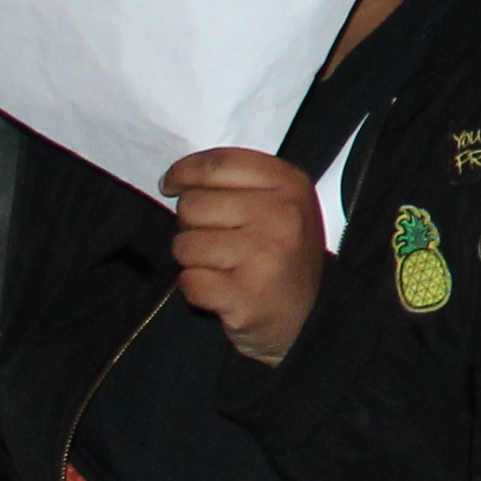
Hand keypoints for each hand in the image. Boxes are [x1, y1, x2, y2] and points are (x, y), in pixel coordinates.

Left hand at [165, 148, 325, 365]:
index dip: (184, 172)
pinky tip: (223, 291)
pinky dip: (197, 289)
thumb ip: (238, 184)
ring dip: (193, 260)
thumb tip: (173, 181)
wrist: (308, 316)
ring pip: (184, 245)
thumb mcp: (280, 204)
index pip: (218, 164)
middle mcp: (282, 215)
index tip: (171, 185)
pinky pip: (189, 282)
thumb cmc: (282, 253)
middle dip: (193, 225)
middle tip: (218, 241)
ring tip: (223, 267)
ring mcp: (265, 256)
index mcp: (290, 185)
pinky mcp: (246, 295)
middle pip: (193, 205)